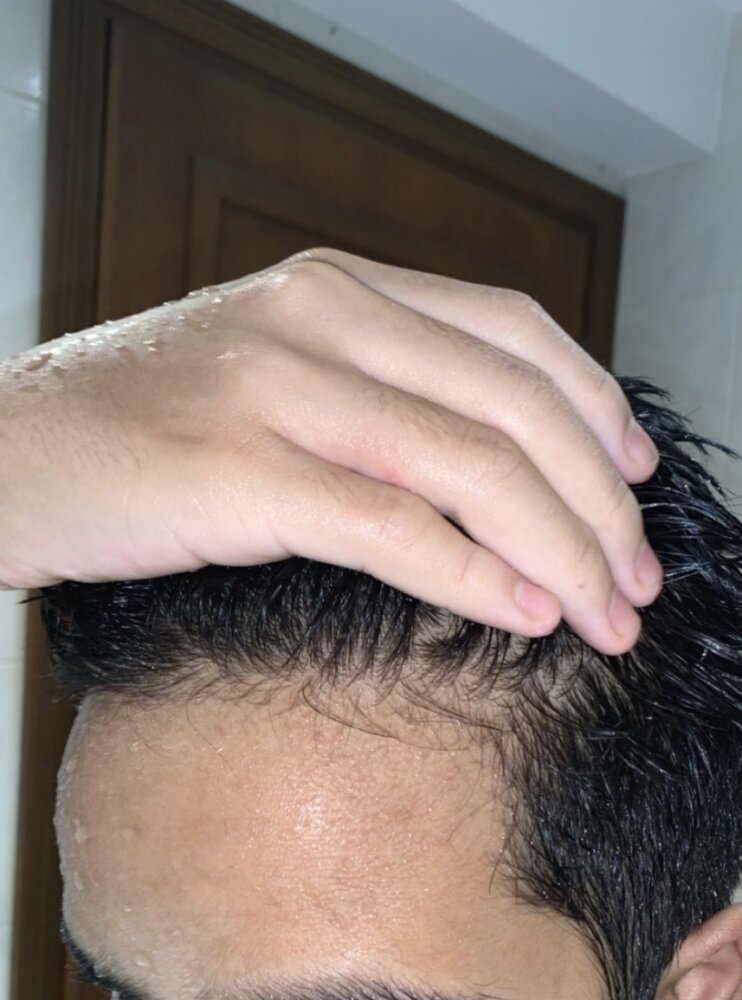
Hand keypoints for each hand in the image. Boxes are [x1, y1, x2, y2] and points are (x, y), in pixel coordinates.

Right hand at [0, 249, 660, 654]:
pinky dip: (474, 574)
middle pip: (512, 404)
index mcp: (336, 287)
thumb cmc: (142, 422)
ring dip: (559, 548)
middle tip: (635, 576)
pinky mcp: (234, 473)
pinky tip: (524, 613)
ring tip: (603, 615)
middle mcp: (317, 318)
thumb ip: (376, 390)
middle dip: (598, 502)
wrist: (4, 448)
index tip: (635, 478)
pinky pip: (390, 525)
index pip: (512, 328)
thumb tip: (492, 465)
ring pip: (467, 466)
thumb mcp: (273, 370)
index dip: (596, 406)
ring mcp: (275, 389)